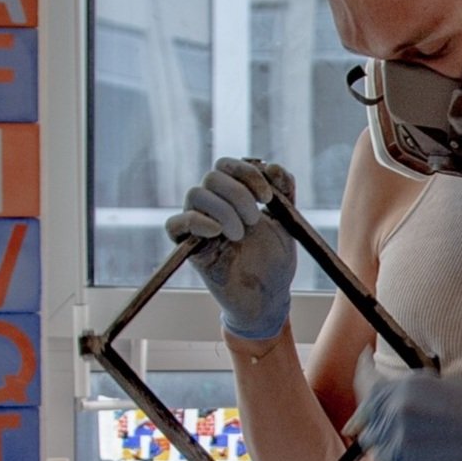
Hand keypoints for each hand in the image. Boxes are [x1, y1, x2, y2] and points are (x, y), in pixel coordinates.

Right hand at [165, 158, 298, 341]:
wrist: (270, 295)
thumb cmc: (275, 259)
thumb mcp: (286, 221)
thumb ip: (284, 191)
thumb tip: (271, 166)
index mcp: (232, 195)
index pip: (227, 165)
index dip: (247, 173)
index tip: (268, 197)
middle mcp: (213, 206)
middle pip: (212, 177)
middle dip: (238, 194)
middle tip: (255, 219)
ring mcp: (200, 226)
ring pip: (195, 195)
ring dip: (223, 210)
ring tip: (240, 235)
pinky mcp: (190, 249)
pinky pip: (174, 225)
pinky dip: (194, 221)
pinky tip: (217, 232)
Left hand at [347, 361, 461, 460]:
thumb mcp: (435, 385)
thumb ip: (404, 389)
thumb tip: (385, 392)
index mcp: (404, 387)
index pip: (368, 383)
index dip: (362, 375)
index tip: (364, 367)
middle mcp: (397, 409)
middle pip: (367, 414)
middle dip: (371, 412)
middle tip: (383, 413)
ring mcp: (399, 436)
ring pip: (373, 438)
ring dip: (382, 435)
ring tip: (401, 433)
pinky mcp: (406, 459)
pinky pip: (388, 457)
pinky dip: (393, 452)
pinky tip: (409, 448)